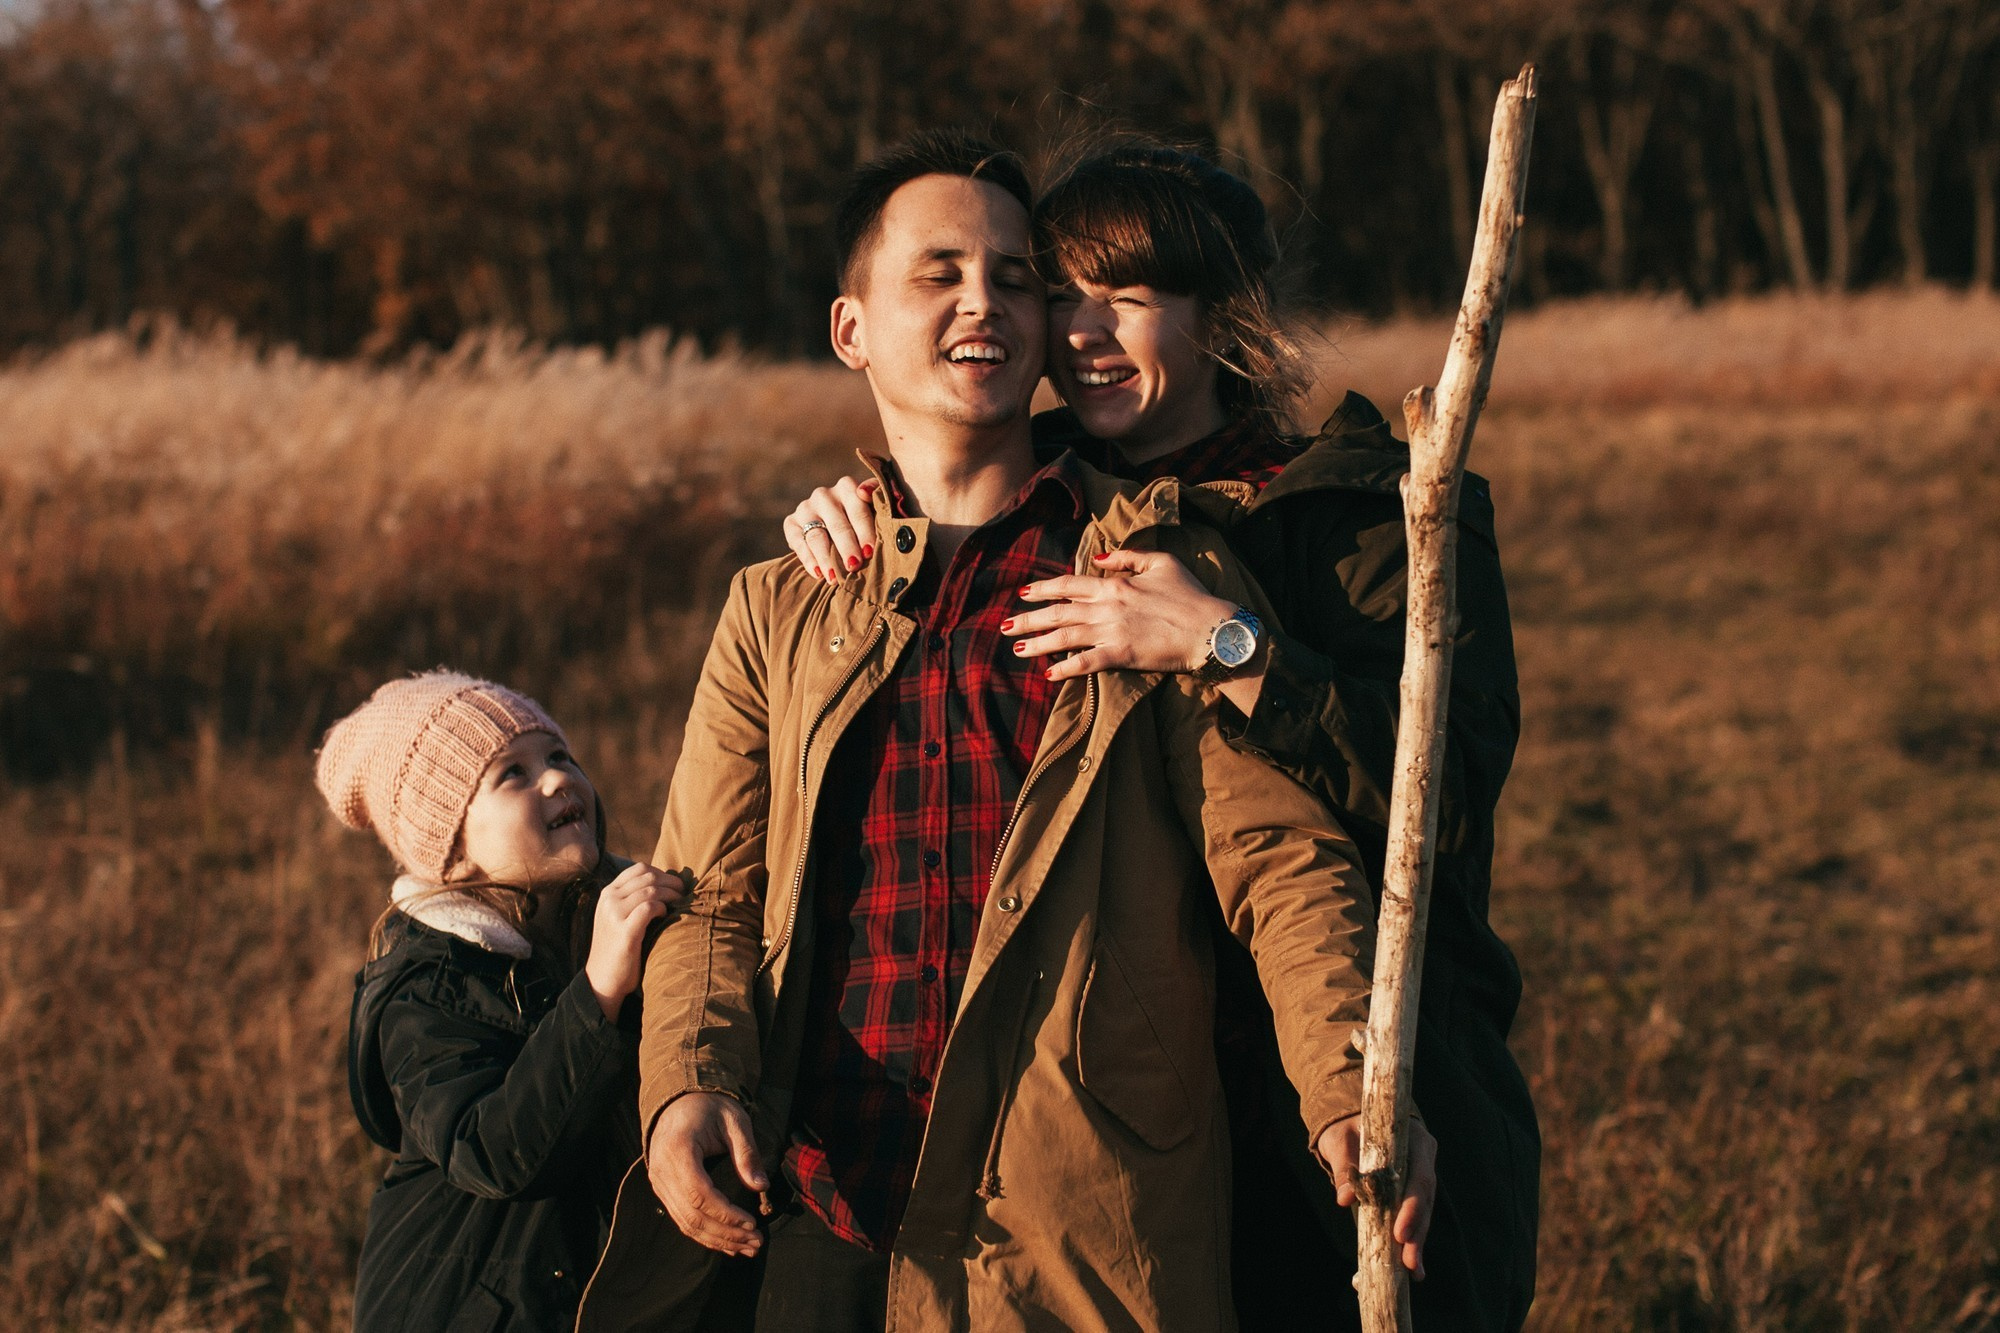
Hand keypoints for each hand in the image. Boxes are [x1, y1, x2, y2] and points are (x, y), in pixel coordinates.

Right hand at [584, 861, 684, 1020]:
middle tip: (683, 893)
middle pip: (648, 876)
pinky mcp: (625, 931)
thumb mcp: (618, 918)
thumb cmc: (618, 948)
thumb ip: (633, 900)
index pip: (639, 869)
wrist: (601, 980)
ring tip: (680, 903)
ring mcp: (614, 914)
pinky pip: (650, 907)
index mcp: (608, 893)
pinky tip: (666, 916)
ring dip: (671, 894)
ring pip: (651, 889)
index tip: (674, 885)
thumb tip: (665, 885)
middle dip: (671, 882)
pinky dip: (662, 908)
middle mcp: (609, 899)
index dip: (662, 873)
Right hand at [646, 1092, 769, 1256]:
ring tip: (747, 1248)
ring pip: (686, 1223)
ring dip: (717, 1240)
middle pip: (692, 1215)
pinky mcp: (664, 1190)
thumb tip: (761, 1186)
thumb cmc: (709, 1108)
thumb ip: (746, 1153)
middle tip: (756, 1243)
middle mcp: (662, 1170)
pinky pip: (682, 1219)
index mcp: (678, 1149)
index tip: (752, 1224)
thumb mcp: (734, 1121)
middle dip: (726, 1234)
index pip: (699, 1194)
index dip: (725, 1214)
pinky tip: (728, 1243)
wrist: (679, 1101)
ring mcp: (659, 1183)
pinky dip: (705, 1235)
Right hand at [782, 476, 878, 583]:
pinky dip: (808, 560)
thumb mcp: (875, 506)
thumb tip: (864, 492)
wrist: (835, 526)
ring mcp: (805, 508)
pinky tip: (818, 574)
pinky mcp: (790, 523)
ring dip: (826, 559)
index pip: (857, 509)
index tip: (869, 551)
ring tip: (835, 578)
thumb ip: (878, 496)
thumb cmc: (864, 519)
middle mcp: (824, 495)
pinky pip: (797, 542)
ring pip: (816, 536)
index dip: (865, 531)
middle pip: (837, 525)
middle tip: (854, 566)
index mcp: (847, 487)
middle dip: (847, 548)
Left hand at [1006, 549, 1235, 681]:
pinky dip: (1065, 668)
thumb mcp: (1161, 562)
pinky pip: (1087, 662)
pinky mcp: (1122, 655)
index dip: (1043, 589)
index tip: (1023, 593)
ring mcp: (1113, 632)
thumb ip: (1127, 557)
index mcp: (1115, 584)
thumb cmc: (1191, 594)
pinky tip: (1049, 674)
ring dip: (1038, 643)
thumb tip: (1098, 558)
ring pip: (1065, 637)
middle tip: (1005, 625)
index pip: (1068, 585)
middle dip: (1029, 618)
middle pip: (1058, 612)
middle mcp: (1108, 607)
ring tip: (1017, 649)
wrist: (1211, 628)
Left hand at [1320, 1115, 1437, 1279]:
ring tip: (1413, 1271)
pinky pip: (1414, 1217)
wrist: (1352, 1119)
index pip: (1419, 1176)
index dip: (1412, 1207)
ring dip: (1416, 1242)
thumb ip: (1345, 1167)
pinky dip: (1412, 1240)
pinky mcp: (1412, 1192)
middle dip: (1416, 1232)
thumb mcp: (1341, 1141)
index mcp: (1413, 1139)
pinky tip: (1411, 1268)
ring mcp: (1421, 1175)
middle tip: (1408, 1261)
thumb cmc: (1347, 1126)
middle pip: (1425, 1200)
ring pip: (1424, 1213)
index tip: (1399, 1233)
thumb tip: (1344, 1198)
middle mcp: (1423, 1158)